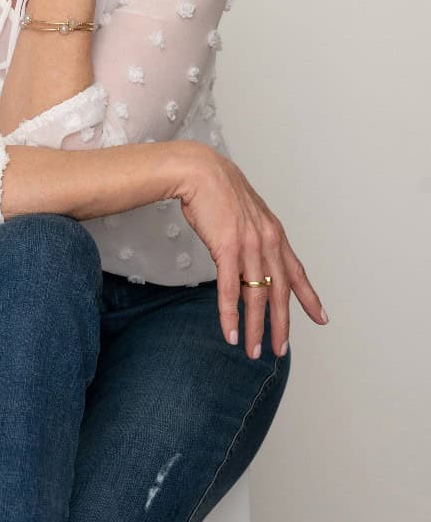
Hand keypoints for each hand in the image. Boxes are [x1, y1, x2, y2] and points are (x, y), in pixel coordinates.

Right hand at [173, 142, 327, 358]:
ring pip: (256, 297)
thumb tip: (247, 252)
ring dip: (255, 328)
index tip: (321, 318)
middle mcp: (267, 242)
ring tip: (252, 350)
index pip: (296, 272)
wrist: (200, 171)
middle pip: (280, 292)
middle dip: (281, 324)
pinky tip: (230, 332)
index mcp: (274, 233)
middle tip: (280, 349)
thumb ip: (252, 234)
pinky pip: (230, 290)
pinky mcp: (227, 249)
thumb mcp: (245, 212)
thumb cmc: (217, 190)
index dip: (309, 297)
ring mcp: (249, 246)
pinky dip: (230, 315)